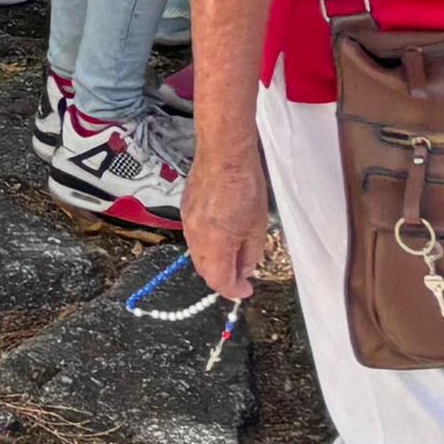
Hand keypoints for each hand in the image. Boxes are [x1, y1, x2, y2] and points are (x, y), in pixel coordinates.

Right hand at [179, 126, 271, 302]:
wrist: (224, 153)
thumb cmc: (246, 186)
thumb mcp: (257, 227)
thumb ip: (250, 255)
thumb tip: (244, 270)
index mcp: (215, 243)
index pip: (219, 280)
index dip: (233, 291)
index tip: (246, 290)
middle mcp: (196, 236)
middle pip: (204, 271)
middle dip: (222, 278)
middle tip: (240, 277)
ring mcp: (187, 222)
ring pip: (198, 255)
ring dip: (213, 262)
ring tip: (233, 256)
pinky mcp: (185, 209)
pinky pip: (194, 237)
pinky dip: (206, 245)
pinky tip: (221, 236)